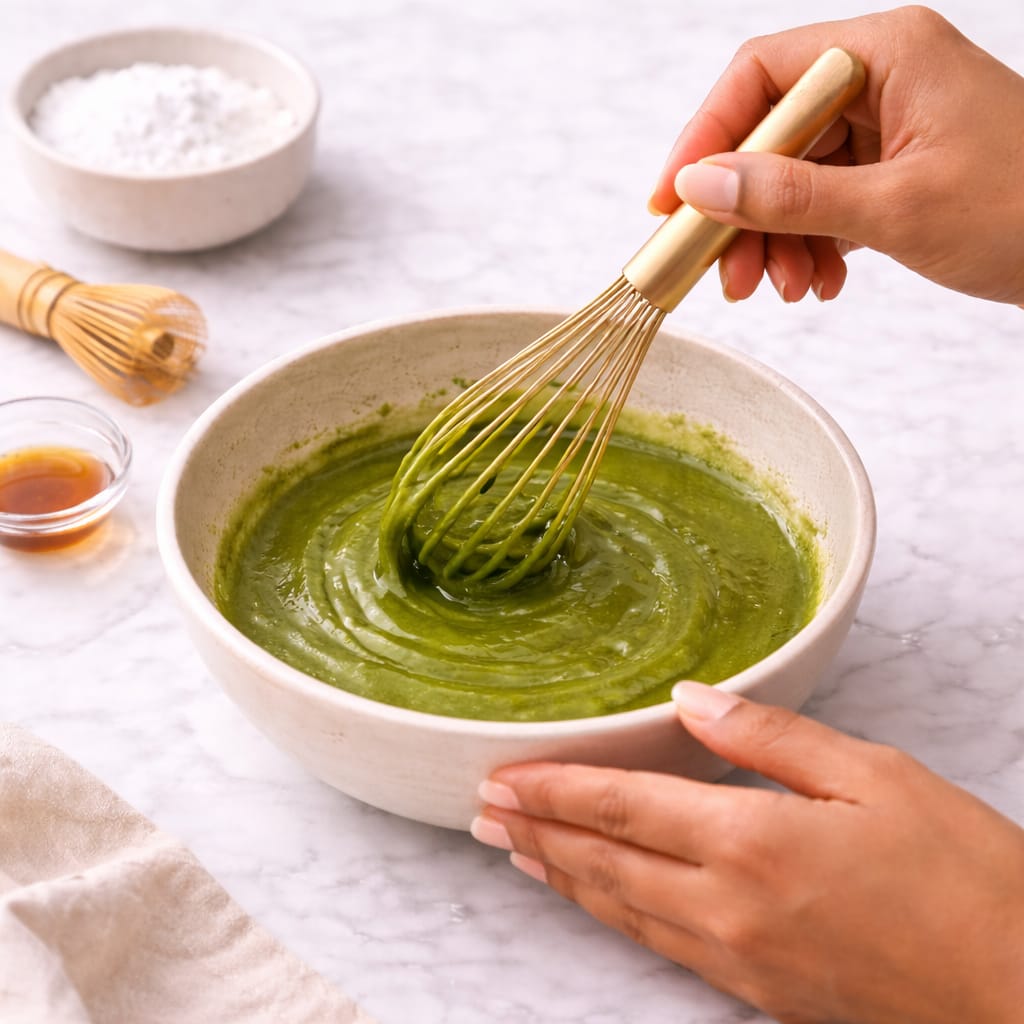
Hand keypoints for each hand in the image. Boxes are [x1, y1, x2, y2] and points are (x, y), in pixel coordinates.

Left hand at [472, 681, 1023, 1022]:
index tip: (502, 776)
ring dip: (562, 876)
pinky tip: (596, 899)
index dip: (554, 790)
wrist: (1021, 992)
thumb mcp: (873, 776)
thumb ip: (768, 736)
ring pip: (622, 909)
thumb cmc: (962, 875)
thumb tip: (690, 698)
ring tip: (515, 853)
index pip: (621, 806)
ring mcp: (738, 958)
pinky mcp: (759, 991)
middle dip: (536, 834)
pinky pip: (660, 946)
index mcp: (751, 841)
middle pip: (604, 862)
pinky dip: (612, 914)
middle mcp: (727, 906)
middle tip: (482, 814)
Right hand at [648, 6, 1023, 305]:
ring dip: (777, 240)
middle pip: (771, 134)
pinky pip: (826, 201)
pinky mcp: (895, 169)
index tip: (670, 201)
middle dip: (744, 212)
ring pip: (794, 177)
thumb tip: (700, 186)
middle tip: (726, 275)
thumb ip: (790, 195)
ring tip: (786, 291)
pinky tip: (821, 284)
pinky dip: (812, 246)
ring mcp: (889, 125)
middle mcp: (882, 79)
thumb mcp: (895, 208)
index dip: (704, 136)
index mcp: (887, 53)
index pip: (761, 75)